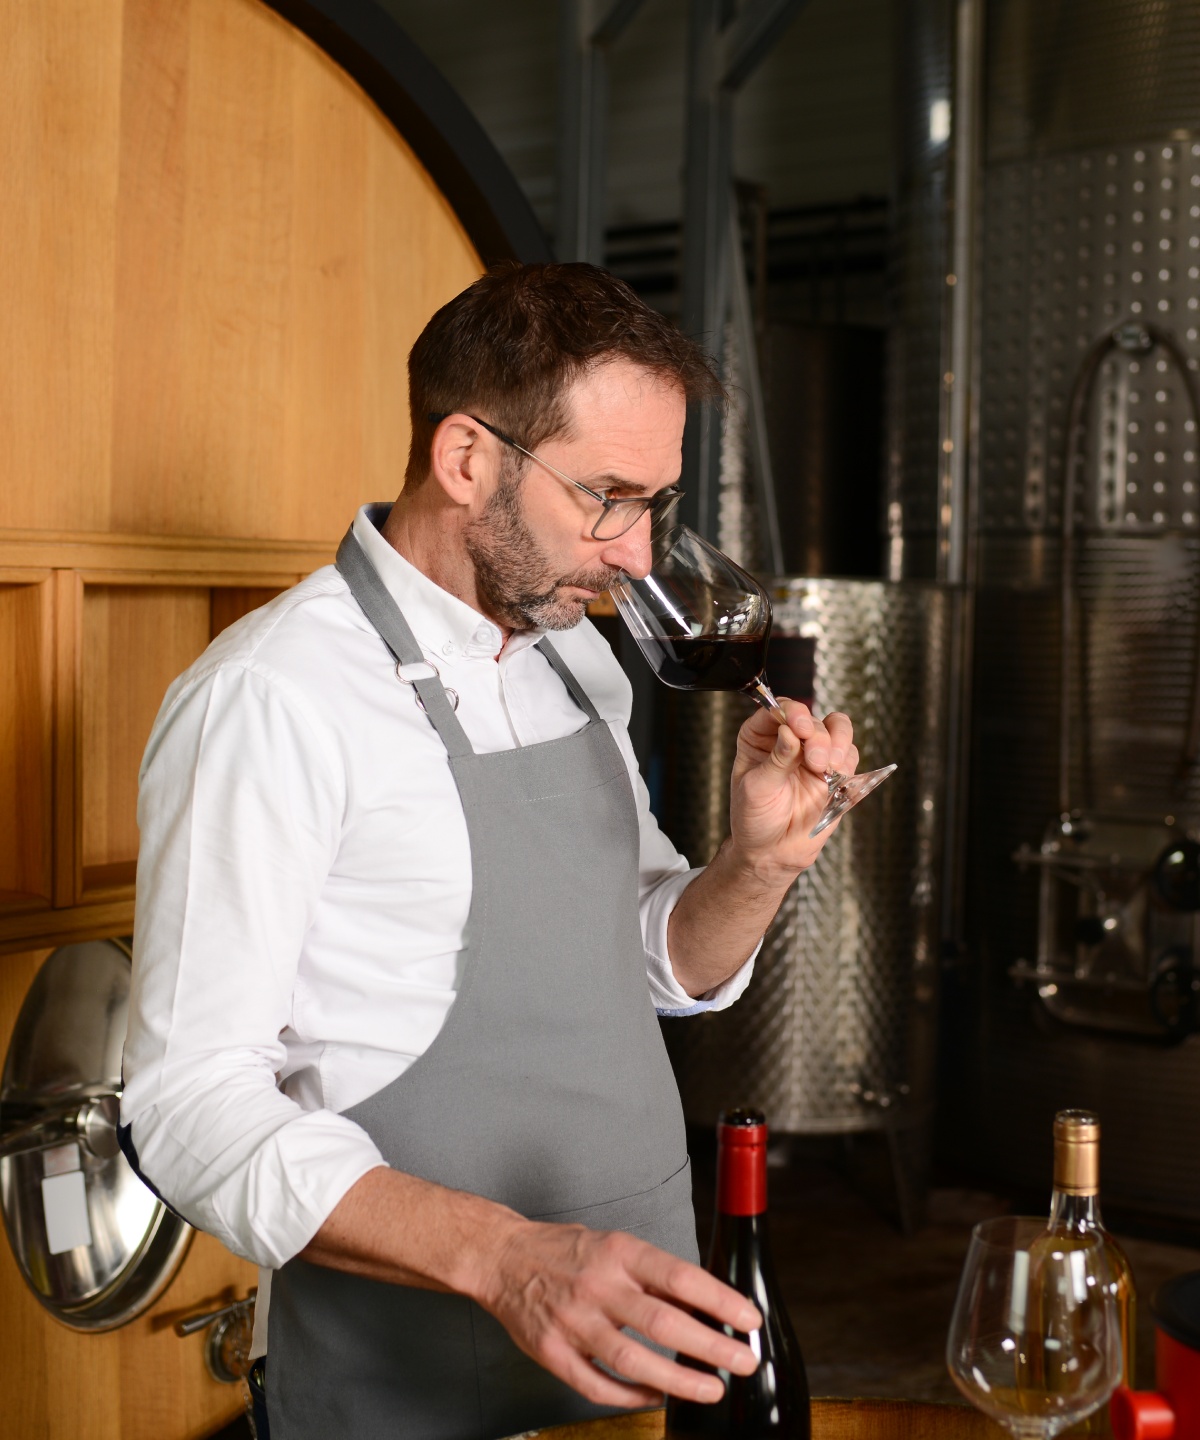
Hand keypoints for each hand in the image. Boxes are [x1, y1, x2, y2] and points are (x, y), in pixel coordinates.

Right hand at [476, 1218, 761, 1408]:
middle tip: (744, 1361)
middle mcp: (598, 1285)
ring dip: (678, 1380)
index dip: (719, 1300)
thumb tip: (705, 1305)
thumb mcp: (613, 1246)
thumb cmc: (565, 1251)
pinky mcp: (553, 1352)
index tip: (748, 1318)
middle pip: (663, 1322)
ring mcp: (573, 1321)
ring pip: (633, 1359)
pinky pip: (598, 1385)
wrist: (502, 1257)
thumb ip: (653, 1275)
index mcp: (617, 1252)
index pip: (679, 1277)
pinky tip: (655, 1396)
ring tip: (712, 1389)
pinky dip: (632, 1395)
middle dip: (711, 1346)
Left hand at [727, 700, 857, 885]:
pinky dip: (848, 762)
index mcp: (760, 737)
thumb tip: (789, 731)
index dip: (792, 712)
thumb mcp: (756, 789)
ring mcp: (814, 755)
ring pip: (838, 729)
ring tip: (827, 768)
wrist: (772, 852)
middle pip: (812, 718)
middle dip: (817, 735)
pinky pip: (851, 755)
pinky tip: (835, 779)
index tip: (799, 727)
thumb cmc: (754, 819)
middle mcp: (789, 740)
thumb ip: (776, 759)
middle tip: (816, 760)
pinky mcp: (835, 773)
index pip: (778, 709)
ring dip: (838, 743)